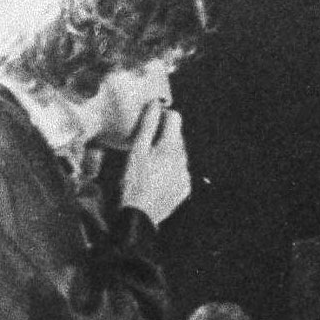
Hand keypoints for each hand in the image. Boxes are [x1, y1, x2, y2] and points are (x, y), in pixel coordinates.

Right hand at [119, 106, 190, 225]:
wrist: (140, 215)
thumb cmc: (134, 180)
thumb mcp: (137, 150)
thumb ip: (148, 125)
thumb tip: (155, 104)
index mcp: (172, 147)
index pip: (176, 118)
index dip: (163, 114)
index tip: (151, 119)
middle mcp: (184, 160)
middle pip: (177, 137)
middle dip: (164, 134)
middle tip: (145, 141)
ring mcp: (186, 176)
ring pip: (178, 155)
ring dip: (167, 153)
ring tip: (149, 161)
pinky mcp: (184, 189)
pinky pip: (179, 172)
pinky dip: (170, 170)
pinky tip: (156, 176)